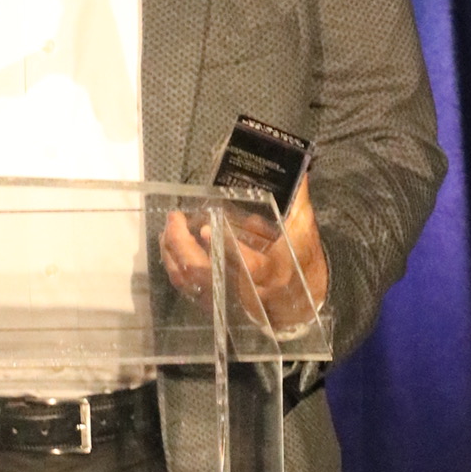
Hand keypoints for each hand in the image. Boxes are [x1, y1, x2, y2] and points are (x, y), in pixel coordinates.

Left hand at [161, 182, 328, 334]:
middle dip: (184, 247)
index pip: (249, 266)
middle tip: (175, 219)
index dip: (226, 248)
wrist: (296, 301)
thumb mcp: (303, 230)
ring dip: (173, 256)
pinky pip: (187, 288)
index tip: (205, 229)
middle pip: (208, 276)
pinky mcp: (214, 304)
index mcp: (274, 272)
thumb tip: (298, 167)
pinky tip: (170, 245)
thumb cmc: (298, 261)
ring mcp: (228, 301)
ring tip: (168, 228)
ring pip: (192, 284)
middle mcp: (248, 292)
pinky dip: (174, 266)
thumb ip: (297, 201)